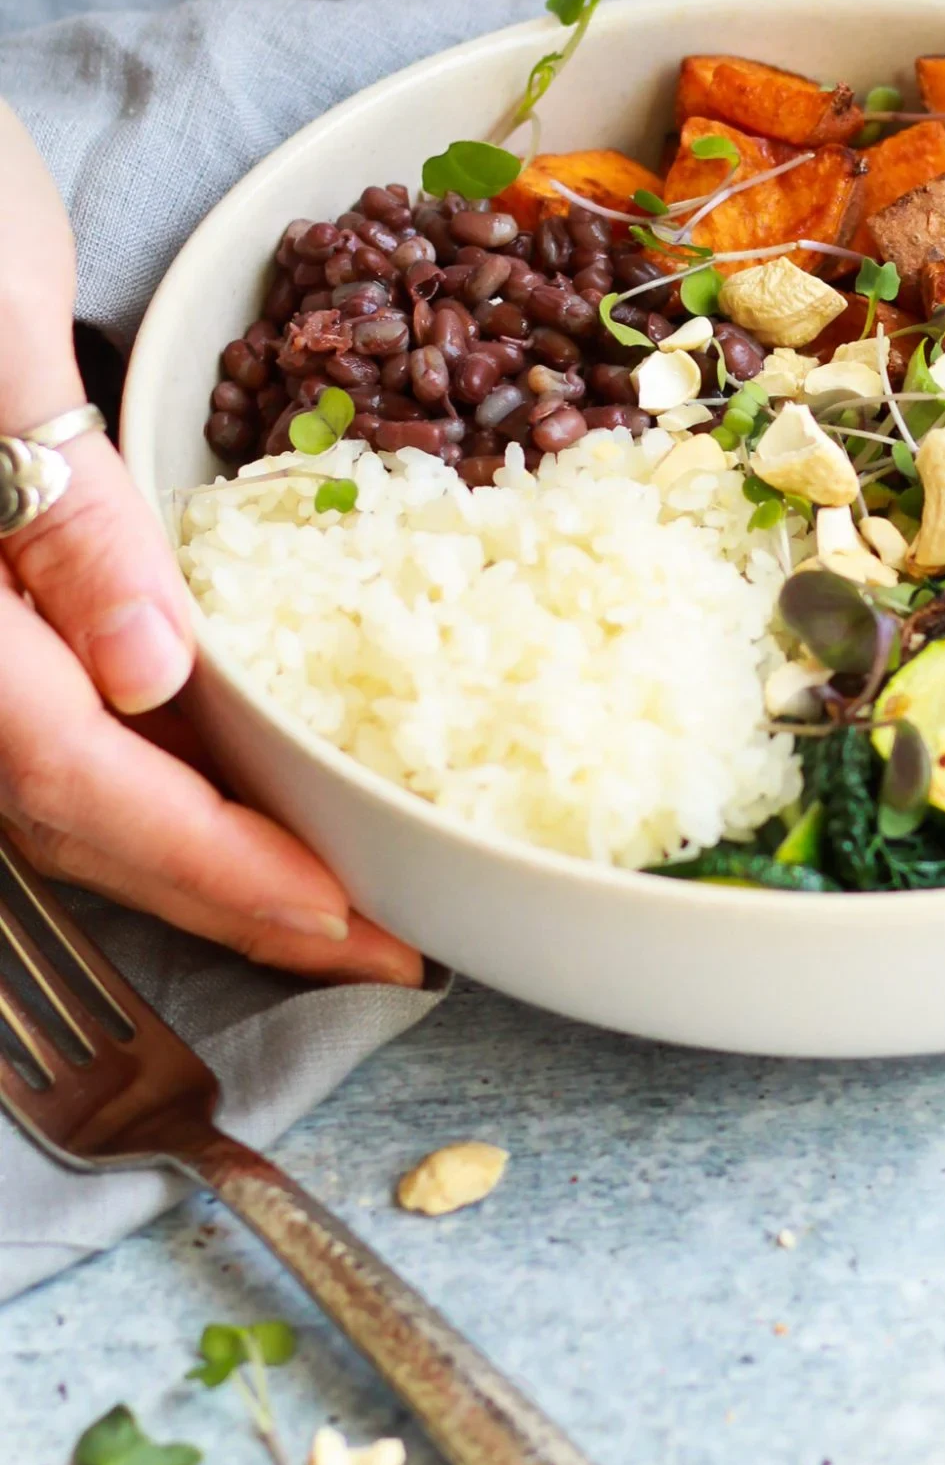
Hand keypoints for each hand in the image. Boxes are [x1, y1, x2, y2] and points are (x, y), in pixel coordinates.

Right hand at [0, 102, 421, 984]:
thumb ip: (64, 515)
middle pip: (71, 817)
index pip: (77, 773)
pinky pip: (50, 727)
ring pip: (57, 790)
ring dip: (194, 858)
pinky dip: (152, 777)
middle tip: (375, 949)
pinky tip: (233, 785)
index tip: (343, 922)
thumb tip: (149, 677)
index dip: (216, 864)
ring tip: (328, 899)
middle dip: (227, 897)